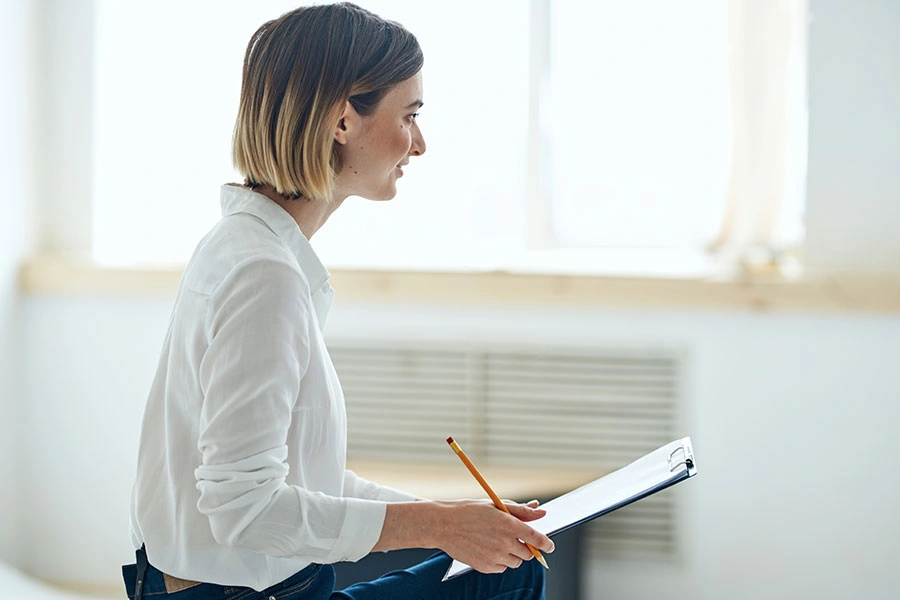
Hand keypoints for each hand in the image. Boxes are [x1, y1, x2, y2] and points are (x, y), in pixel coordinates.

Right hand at [429, 499, 553, 573]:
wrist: (443, 525)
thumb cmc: (469, 511)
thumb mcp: (496, 505)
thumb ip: (521, 510)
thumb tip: (541, 510)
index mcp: (509, 524)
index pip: (537, 538)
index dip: (546, 544)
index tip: (549, 546)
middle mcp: (504, 542)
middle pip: (528, 554)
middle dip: (526, 547)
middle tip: (513, 538)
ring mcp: (495, 556)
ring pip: (516, 562)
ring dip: (513, 555)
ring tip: (497, 542)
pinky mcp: (486, 567)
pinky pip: (502, 568)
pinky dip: (499, 561)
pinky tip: (487, 549)